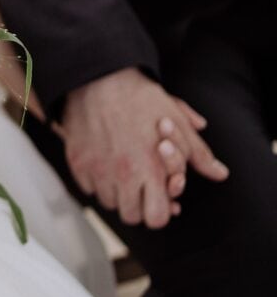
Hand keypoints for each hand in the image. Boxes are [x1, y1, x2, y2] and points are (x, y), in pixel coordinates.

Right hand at [57, 68, 227, 228]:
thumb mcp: (177, 122)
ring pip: (108, 203)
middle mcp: (122, 175)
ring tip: (122, 173)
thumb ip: (198, 153)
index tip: (159, 198)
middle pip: (131, 216)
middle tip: (140, 186)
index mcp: (151, 169)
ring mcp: (97, 170)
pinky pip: (88, 187)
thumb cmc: (139, 97)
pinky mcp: (77, 162)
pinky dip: (96, 181)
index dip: (161, 211)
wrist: (97, 78)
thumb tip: (219, 173)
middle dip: (138, 204)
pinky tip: (104, 164)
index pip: (156, 217)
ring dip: (117, 193)